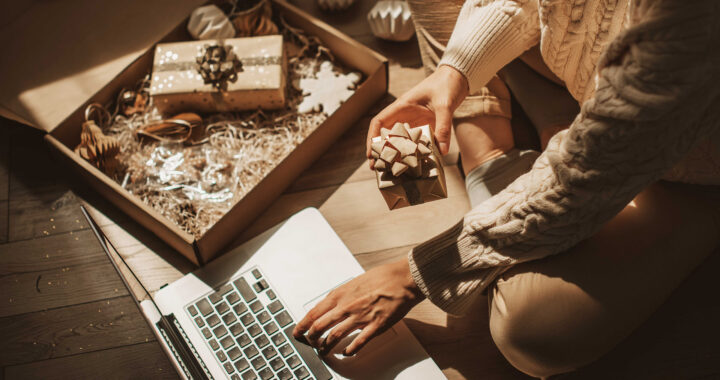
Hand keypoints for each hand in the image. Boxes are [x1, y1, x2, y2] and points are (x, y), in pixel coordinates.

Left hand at [292, 259, 423, 355]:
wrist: (403, 279)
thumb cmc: (382, 277)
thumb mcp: (354, 282)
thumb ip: (342, 295)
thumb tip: (331, 304)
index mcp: (341, 294)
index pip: (314, 312)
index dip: (303, 324)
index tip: (298, 331)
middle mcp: (347, 306)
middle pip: (320, 326)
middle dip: (311, 338)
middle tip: (309, 343)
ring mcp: (360, 317)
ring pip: (335, 336)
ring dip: (326, 346)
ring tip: (323, 351)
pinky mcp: (374, 326)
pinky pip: (358, 343)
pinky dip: (350, 350)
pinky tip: (347, 353)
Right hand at [367, 65, 468, 164]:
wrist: (458, 78)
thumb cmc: (447, 85)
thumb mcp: (445, 105)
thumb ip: (443, 126)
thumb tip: (441, 151)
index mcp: (402, 106)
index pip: (379, 122)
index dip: (372, 137)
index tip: (371, 152)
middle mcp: (405, 114)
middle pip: (386, 134)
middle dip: (380, 151)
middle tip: (377, 167)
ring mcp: (414, 121)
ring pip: (399, 139)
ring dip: (394, 153)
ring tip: (391, 169)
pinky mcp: (425, 125)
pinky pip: (415, 140)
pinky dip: (412, 151)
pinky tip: (413, 162)